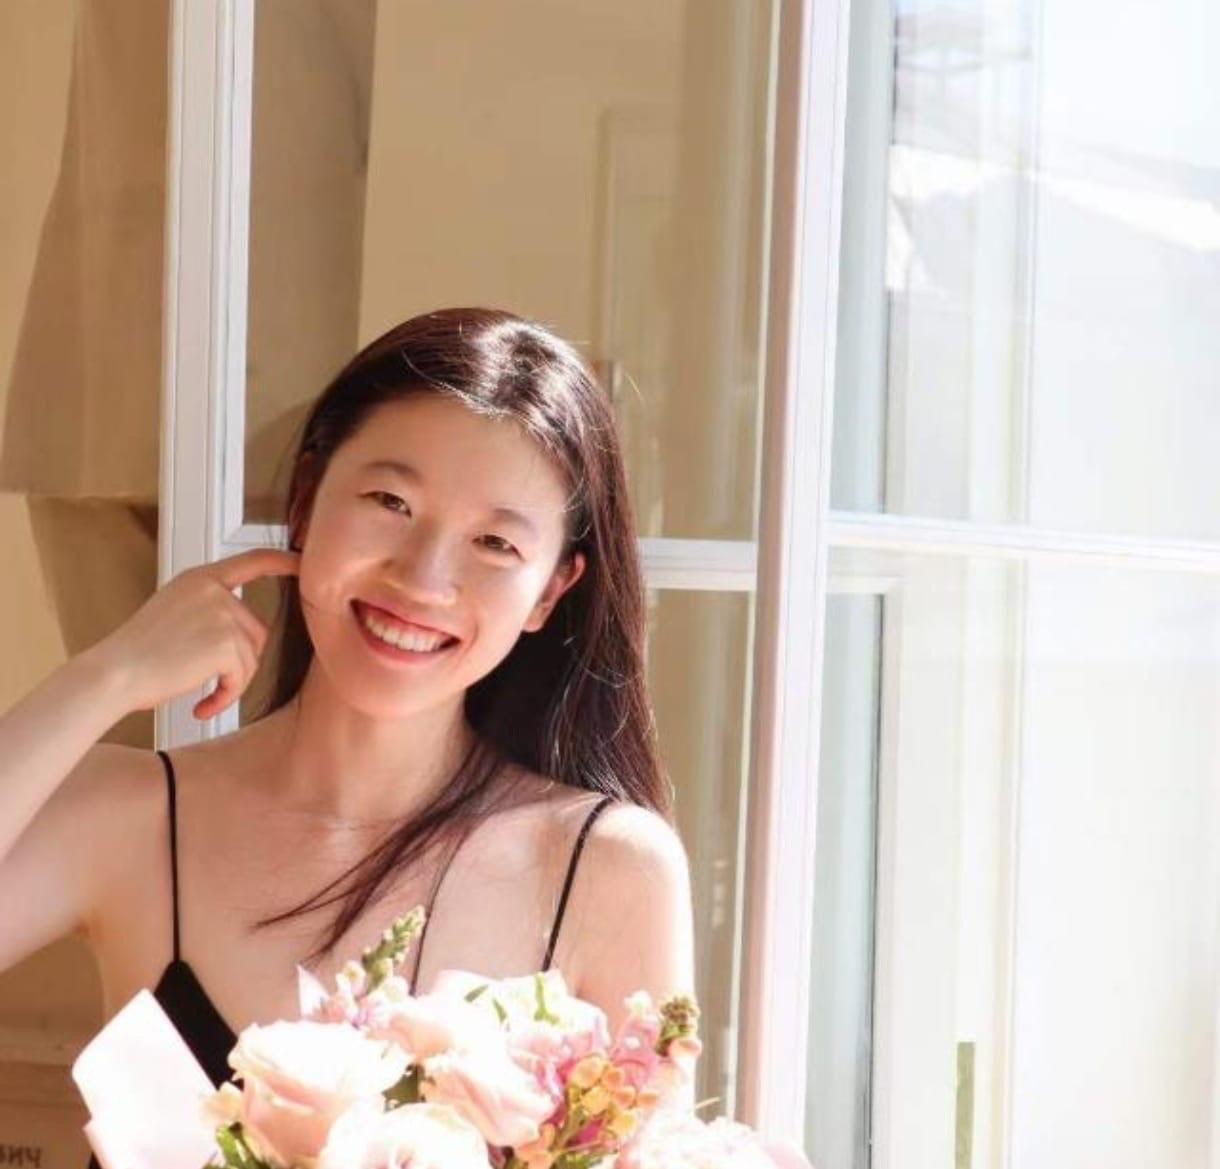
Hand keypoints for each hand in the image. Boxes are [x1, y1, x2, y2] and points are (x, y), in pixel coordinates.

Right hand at [88, 548, 300, 719]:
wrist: (113, 675)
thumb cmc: (137, 655)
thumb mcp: (174, 613)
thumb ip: (210, 611)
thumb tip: (248, 635)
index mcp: (199, 579)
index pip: (251, 561)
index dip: (280, 561)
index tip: (300, 561)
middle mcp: (214, 591)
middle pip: (256, 630)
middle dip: (239, 661)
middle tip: (207, 677)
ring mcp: (222, 614)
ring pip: (251, 657)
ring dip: (230, 682)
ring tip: (198, 690)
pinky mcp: (227, 642)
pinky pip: (242, 678)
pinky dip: (225, 697)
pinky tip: (202, 705)